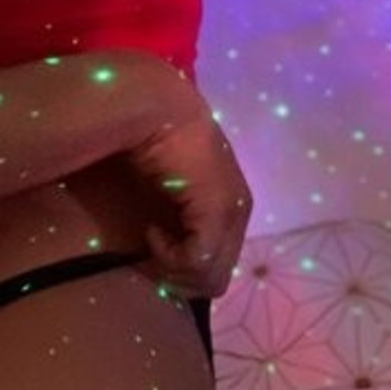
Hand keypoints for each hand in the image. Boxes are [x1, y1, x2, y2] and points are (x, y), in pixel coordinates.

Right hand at [125, 90, 252, 301]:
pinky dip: (167, 255)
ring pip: (210, 278)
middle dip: (179, 278)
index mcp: (232, 206)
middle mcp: (239, 212)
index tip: (156, 249)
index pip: (219, 267)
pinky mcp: (217, 209)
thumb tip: (166, 258)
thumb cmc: (155, 143)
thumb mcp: (169, 192)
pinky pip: (196, 260)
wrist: (155, 109)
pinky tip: (151, 230)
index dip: (184, 271)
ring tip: (152, 237)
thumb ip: (177, 219)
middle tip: (150, 256)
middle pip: (216, 280)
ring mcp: (232, 211)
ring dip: (172, 268)